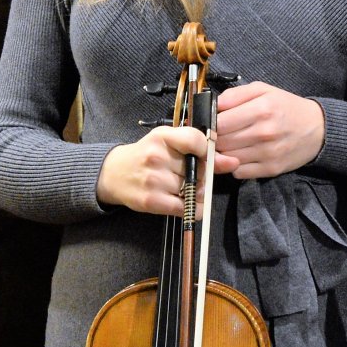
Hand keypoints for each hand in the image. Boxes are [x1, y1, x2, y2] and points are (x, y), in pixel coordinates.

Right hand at [95, 124, 236, 216]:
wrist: (113, 174)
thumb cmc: (146, 155)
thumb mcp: (168, 143)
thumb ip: (199, 149)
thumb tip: (232, 162)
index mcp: (162, 137)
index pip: (196, 140)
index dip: (208, 152)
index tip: (206, 158)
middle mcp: (157, 156)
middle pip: (198, 169)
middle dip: (202, 175)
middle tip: (191, 176)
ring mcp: (153, 179)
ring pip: (194, 190)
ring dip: (197, 193)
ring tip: (184, 189)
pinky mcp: (151, 201)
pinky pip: (187, 208)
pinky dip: (195, 209)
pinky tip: (189, 204)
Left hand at [213, 82, 324, 179]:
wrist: (318, 129)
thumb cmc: (286, 107)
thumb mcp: (263, 90)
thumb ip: (235, 94)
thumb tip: (212, 106)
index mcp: (262, 109)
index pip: (220, 123)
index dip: (210, 123)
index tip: (212, 122)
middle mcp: (264, 132)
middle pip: (222, 142)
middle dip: (216, 138)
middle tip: (220, 134)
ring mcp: (268, 153)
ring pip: (228, 158)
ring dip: (224, 152)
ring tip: (232, 143)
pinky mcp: (271, 169)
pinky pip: (239, 172)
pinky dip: (235, 165)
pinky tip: (242, 154)